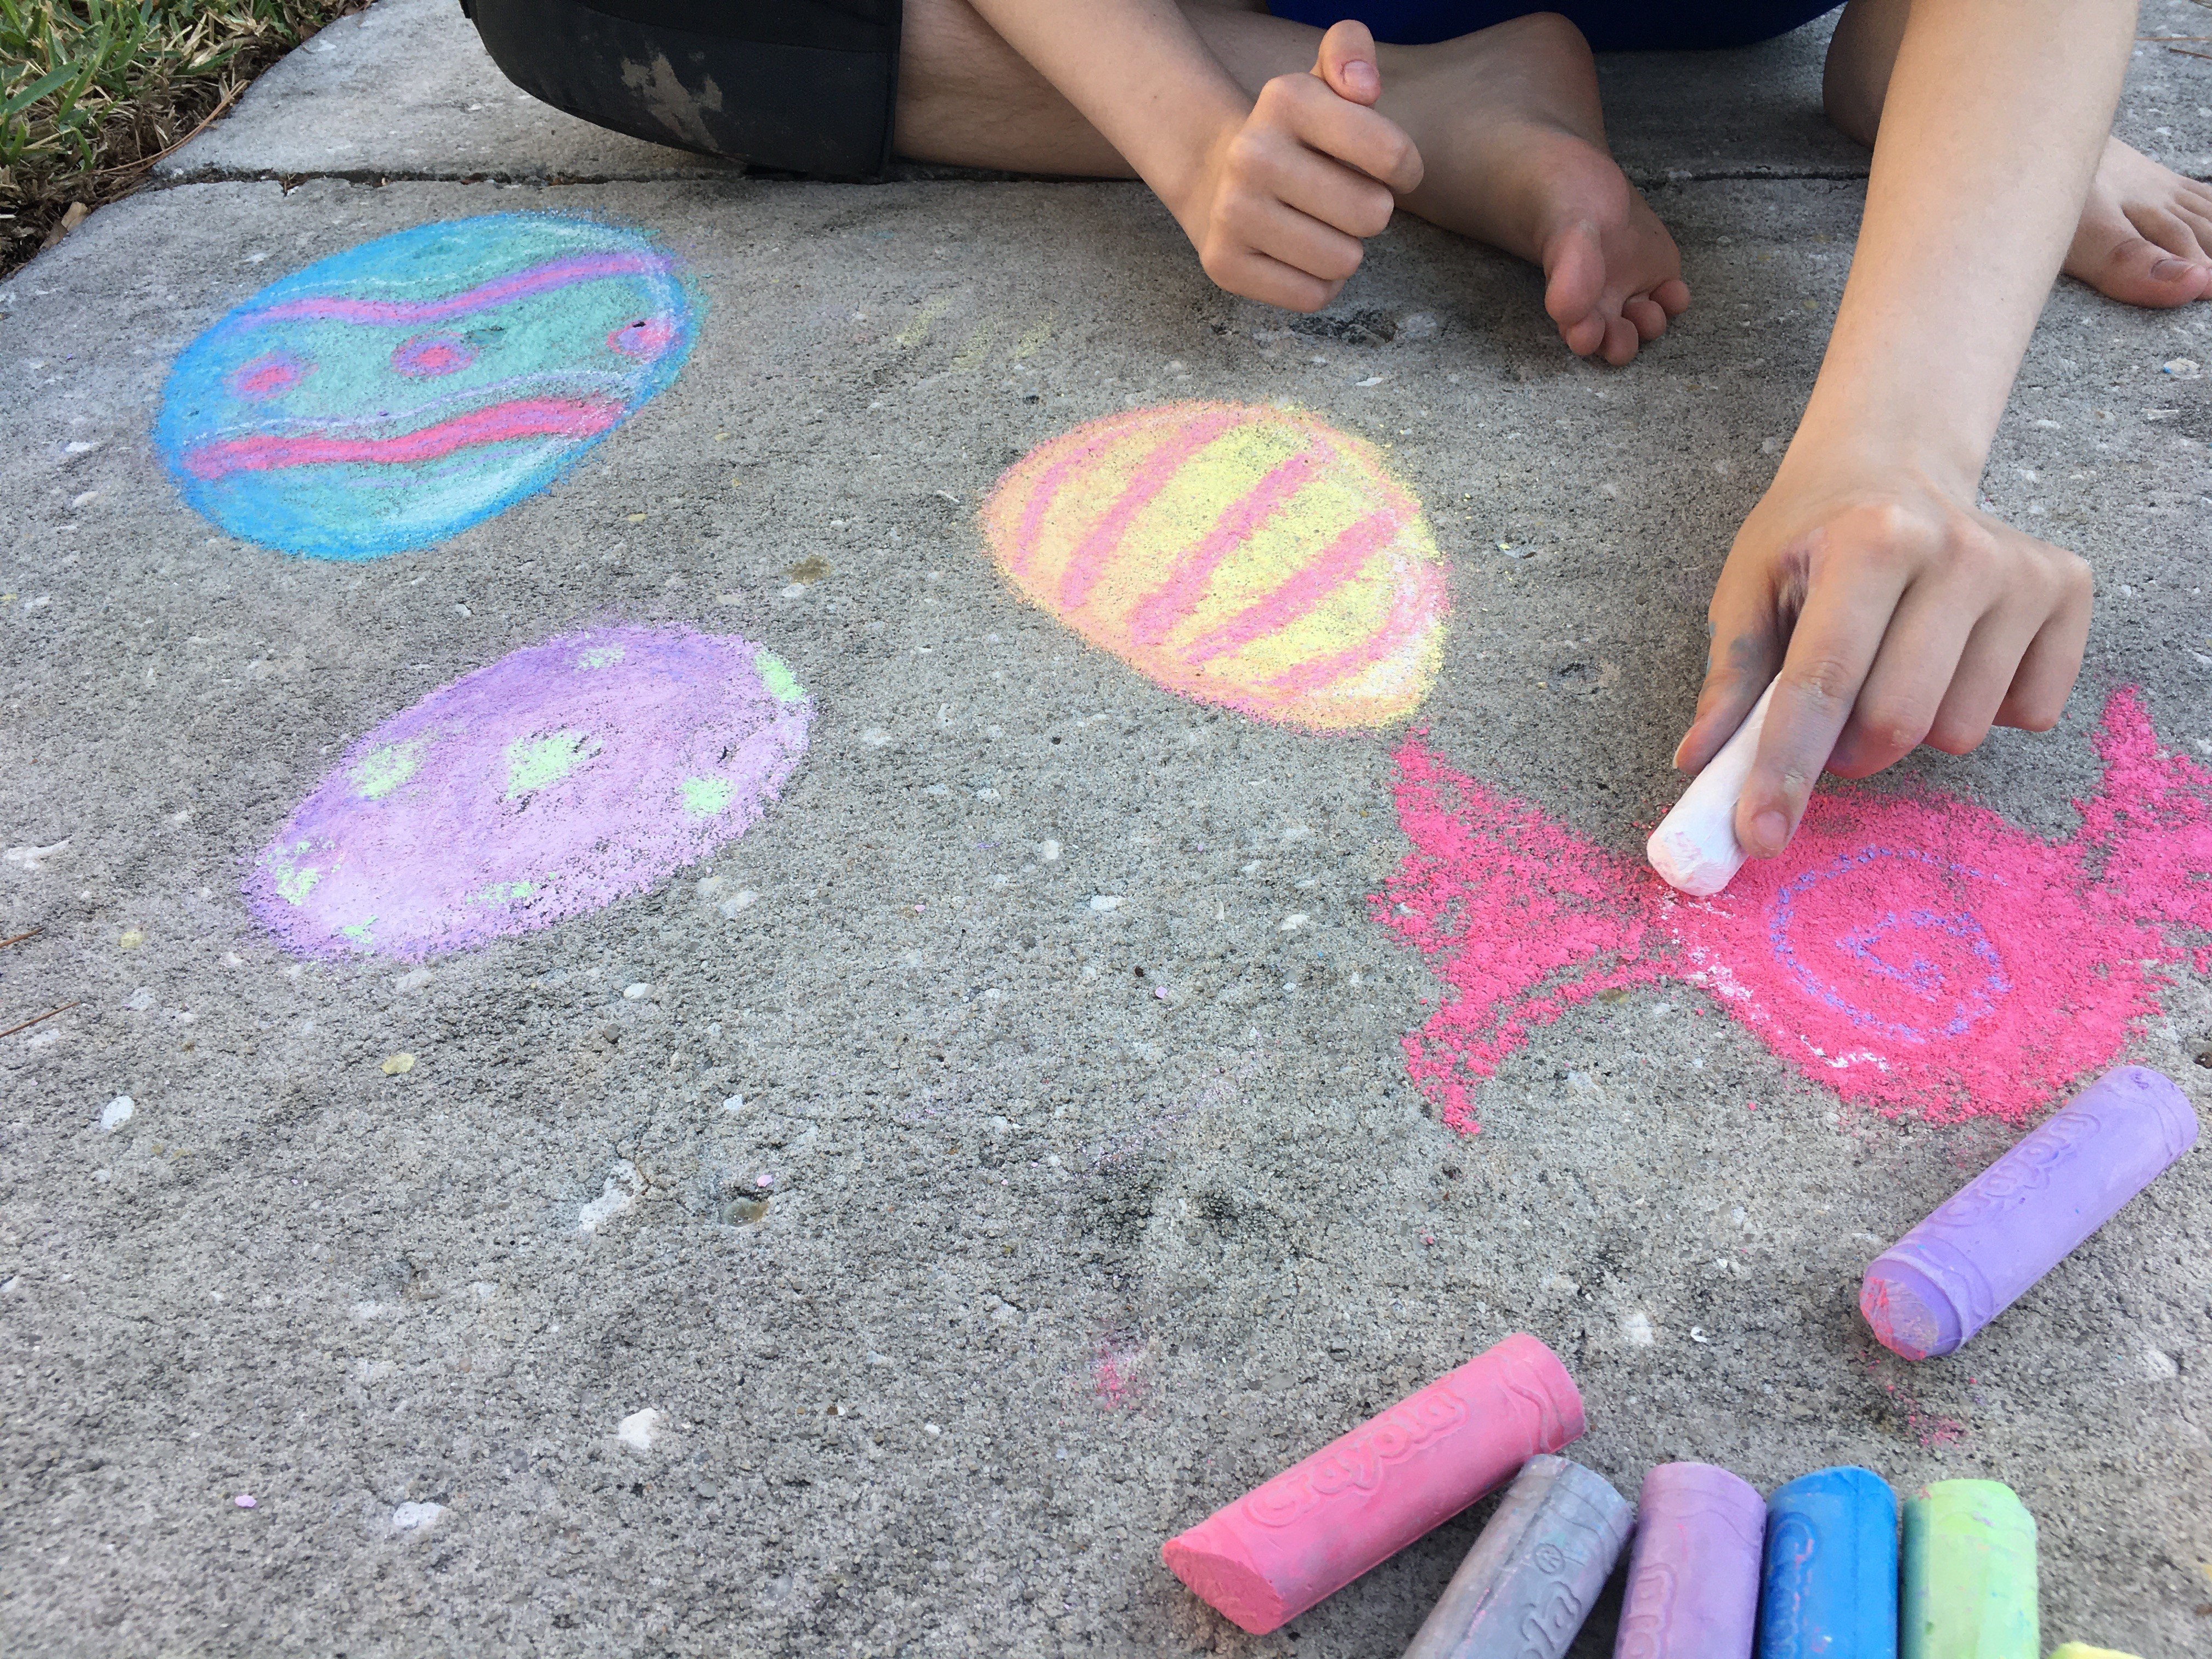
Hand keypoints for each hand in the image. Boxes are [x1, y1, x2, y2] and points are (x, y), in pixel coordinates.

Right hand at [1171, 20, 1424, 311]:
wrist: (1210, 175)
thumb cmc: (1294, 136)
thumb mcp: (1320, 80)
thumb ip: (1350, 51)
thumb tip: (1364, 86)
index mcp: (1286, 99)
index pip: (1392, 154)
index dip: (1405, 168)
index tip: (1390, 168)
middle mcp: (1253, 154)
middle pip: (1372, 214)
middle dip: (1370, 211)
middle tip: (1343, 200)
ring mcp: (1232, 213)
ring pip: (1343, 261)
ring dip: (1345, 251)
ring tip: (1319, 227)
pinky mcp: (1224, 265)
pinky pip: (1313, 296)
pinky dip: (1318, 283)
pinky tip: (1298, 255)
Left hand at [1673, 460, 2092, 858]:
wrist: (1893, 463)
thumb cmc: (1812, 535)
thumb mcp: (1750, 586)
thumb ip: (1730, 680)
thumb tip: (1700, 765)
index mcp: (1871, 538)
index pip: (1823, 684)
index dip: (1786, 771)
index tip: (1759, 839)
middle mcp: (1960, 550)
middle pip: (1898, 722)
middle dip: (1848, 751)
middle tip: (1830, 719)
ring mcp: (2023, 572)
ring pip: (1960, 731)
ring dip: (1910, 729)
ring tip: (1890, 668)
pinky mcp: (2068, 593)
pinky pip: (2025, 715)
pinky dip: (1979, 709)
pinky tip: (1951, 655)